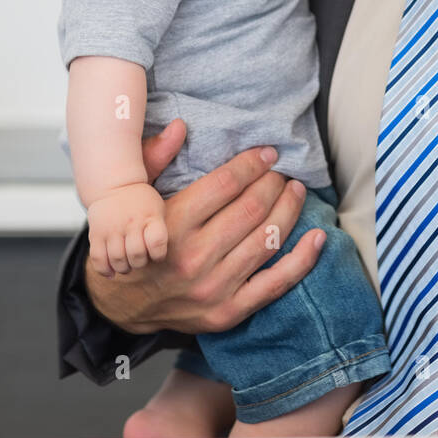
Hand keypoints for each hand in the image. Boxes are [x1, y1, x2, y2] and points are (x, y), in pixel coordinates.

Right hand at [84, 122, 321, 335]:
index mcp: (172, 226)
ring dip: (289, 208)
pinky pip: (276, 283)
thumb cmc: (133, 243)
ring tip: (296, 190)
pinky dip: (303, 259)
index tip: (267, 152)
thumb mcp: (132, 198)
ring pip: (267, 239)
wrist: (119, 306)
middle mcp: (195, 257)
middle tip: (280, 172)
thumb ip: (154, 159)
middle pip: (252, 208)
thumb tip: (182, 126)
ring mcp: (214, 288)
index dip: (253, 163)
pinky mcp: (228, 312)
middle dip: (273, 182)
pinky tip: (318, 236)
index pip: (227, 184)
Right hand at [87, 182, 167, 277]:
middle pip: (136, 254)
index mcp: (150, 216)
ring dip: (123, 268)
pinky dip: (105, 270)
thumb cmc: (142, 203)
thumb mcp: (158, 209)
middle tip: (139, 261)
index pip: (157, 242)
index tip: (156, 255)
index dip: (158, 254)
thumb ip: (161, 230)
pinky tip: (112, 272)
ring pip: (117, 259)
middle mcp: (131, 222)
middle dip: (140, 263)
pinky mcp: (96, 233)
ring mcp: (112, 228)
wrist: (115, 186)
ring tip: (127, 266)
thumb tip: (162, 260)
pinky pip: (98, 258)